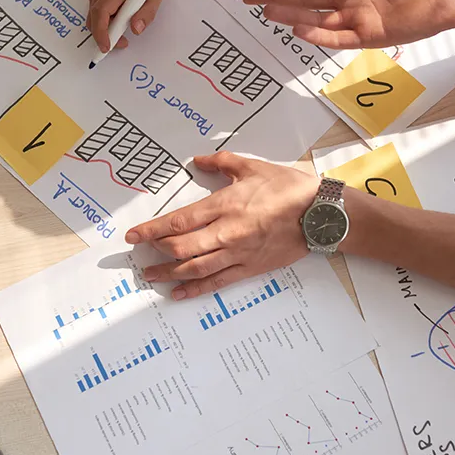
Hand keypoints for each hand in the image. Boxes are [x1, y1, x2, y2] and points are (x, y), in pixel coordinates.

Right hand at [85, 0, 171, 52]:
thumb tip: (135, 30)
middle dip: (103, 34)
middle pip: (94, 15)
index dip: (101, 33)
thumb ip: (147, 13)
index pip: (101, 12)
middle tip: (121, 42)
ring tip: (122, 25)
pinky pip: (93, 3)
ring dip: (103, 24)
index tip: (106, 46)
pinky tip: (116, 10)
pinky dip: (102, 13)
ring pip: (92, 11)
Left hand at [125, 152, 318, 299]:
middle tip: (139, 253)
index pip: (179, 221)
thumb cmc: (288, 188)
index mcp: (225, 205)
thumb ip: (221, 163)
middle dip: (157, 251)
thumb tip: (197, 161)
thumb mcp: (253, 167)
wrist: (320, 214)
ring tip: (151, 276)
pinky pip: (218, 282)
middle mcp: (227, 232)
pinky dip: (196, 289)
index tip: (134, 235)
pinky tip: (179, 293)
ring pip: (195, 268)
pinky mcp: (250, 268)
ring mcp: (238, 254)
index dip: (153, 229)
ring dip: (169, 273)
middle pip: (182, 247)